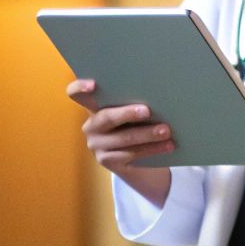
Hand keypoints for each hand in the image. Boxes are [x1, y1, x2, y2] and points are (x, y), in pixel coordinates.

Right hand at [66, 78, 172, 203]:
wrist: (142, 160)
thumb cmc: (139, 125)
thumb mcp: (134, 113)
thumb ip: (136, 102)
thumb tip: (158, 93)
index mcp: (95, 106)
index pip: (76, 94)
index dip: (80, 87)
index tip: (94, 84)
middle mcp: (91, 125)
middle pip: (106, 117)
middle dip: (127, 113)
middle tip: (147, 111)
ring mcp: (97, 144)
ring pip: (123, 138)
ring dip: (147, 134)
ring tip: (166, 131)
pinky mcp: (107, 160)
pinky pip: (131, 153)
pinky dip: (152, 149)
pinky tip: (168, 145)